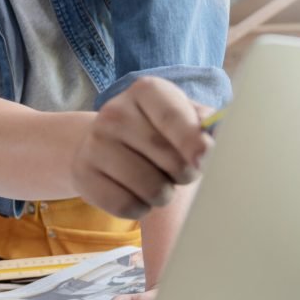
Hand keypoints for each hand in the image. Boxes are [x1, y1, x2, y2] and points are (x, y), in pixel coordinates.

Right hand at [71, 77, 212, 218]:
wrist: (101, 143)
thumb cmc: (155, 132)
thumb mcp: (182, 117)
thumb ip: (205, 125)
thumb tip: (217, 140)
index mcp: (145, 91)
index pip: (174, 118)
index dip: (194, 143)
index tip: (205, 158)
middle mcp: (114, 112)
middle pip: (171, 160)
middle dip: (186, 174)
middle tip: (177, 170)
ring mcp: (94, 143)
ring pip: (152, 189)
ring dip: (163, 194)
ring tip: (154, 181)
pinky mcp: (82, 174)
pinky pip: (127, 206)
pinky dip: (139, 208)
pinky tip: (133, 192)